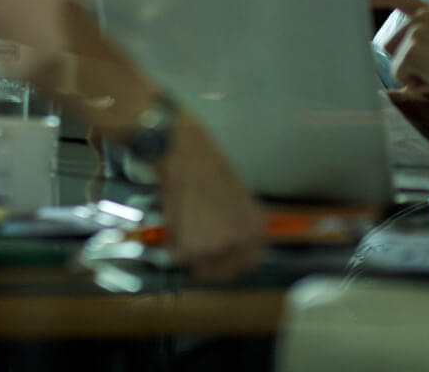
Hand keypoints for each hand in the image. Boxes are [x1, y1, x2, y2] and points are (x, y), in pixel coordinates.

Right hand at [153, 117, 265, 281]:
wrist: (184, 154)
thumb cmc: (207, 167)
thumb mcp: (236, 198)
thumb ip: (237, 225)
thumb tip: (228, 244)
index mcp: (256, 229)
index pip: (249, 264)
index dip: (231, 264)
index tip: (218, 261)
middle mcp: (242, 243)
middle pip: (225, 273)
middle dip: (207, 265)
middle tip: (194, 251)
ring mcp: (218, 248)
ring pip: (199, 268)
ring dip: (189, 255)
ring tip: (181, 230)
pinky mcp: (192, 249)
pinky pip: (179, 257)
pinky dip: (172, 245)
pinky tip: (172, 222)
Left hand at [366, 0, 428, 124]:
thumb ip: (424, 38)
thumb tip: (395, 51)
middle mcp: (420, 18)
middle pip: (390, 44)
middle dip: (406, 62)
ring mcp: (415, 32)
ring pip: (394, 62)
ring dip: (412, 74)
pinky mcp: (411, 50)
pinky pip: (400, 75)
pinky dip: (415, 84)